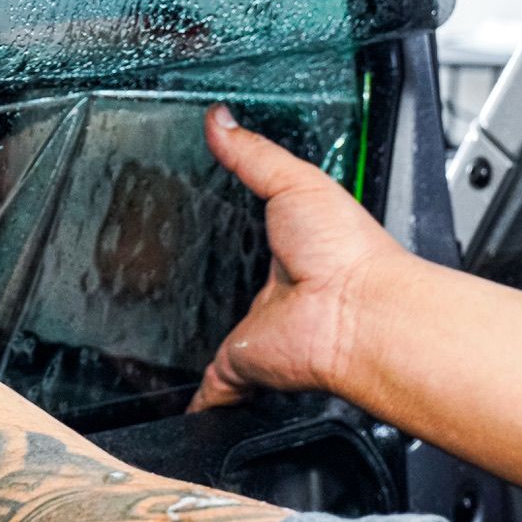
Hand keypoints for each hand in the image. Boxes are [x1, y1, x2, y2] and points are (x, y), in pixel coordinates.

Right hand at [190, 105, 411, 411]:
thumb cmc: (348, 252)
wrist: (360, 313)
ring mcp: (255, 332)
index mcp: (286, 248)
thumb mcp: (295, 182)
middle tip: (169, 280)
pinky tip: (180, 403)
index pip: (247, 237)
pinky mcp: (241, 365)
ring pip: (213, 338)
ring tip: (162, 335)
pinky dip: (195, 400)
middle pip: (226, 289)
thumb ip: (252, 153)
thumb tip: (219, 118)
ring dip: (193, 340)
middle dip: (202, 288)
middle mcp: (271, 294)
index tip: (199, 219)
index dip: (225, 231)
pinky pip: (211, 388)